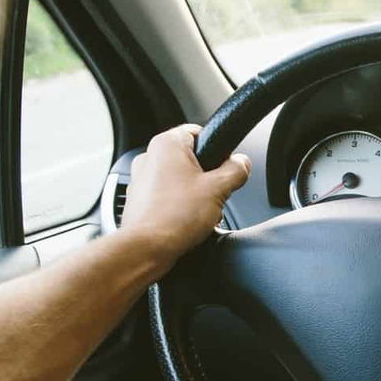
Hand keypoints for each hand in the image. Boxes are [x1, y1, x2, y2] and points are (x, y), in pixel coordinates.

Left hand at [120, 125, 251, 261]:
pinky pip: (167, 197)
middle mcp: (149, 157)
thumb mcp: (218, 189)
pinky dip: (178, 207)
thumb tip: (242, 163)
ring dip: (194, 194)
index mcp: (166, 144)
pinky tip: (186, 222)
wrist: (146, 249)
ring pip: (179, 180)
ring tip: (200, 212)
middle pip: (190, 159)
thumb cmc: (174, 217)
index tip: (226, 166)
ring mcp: (141, 179)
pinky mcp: (139, 201)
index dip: (218, 149)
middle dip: (206, 177)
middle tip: (215, 194)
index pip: (199, 132)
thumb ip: (236, 171)